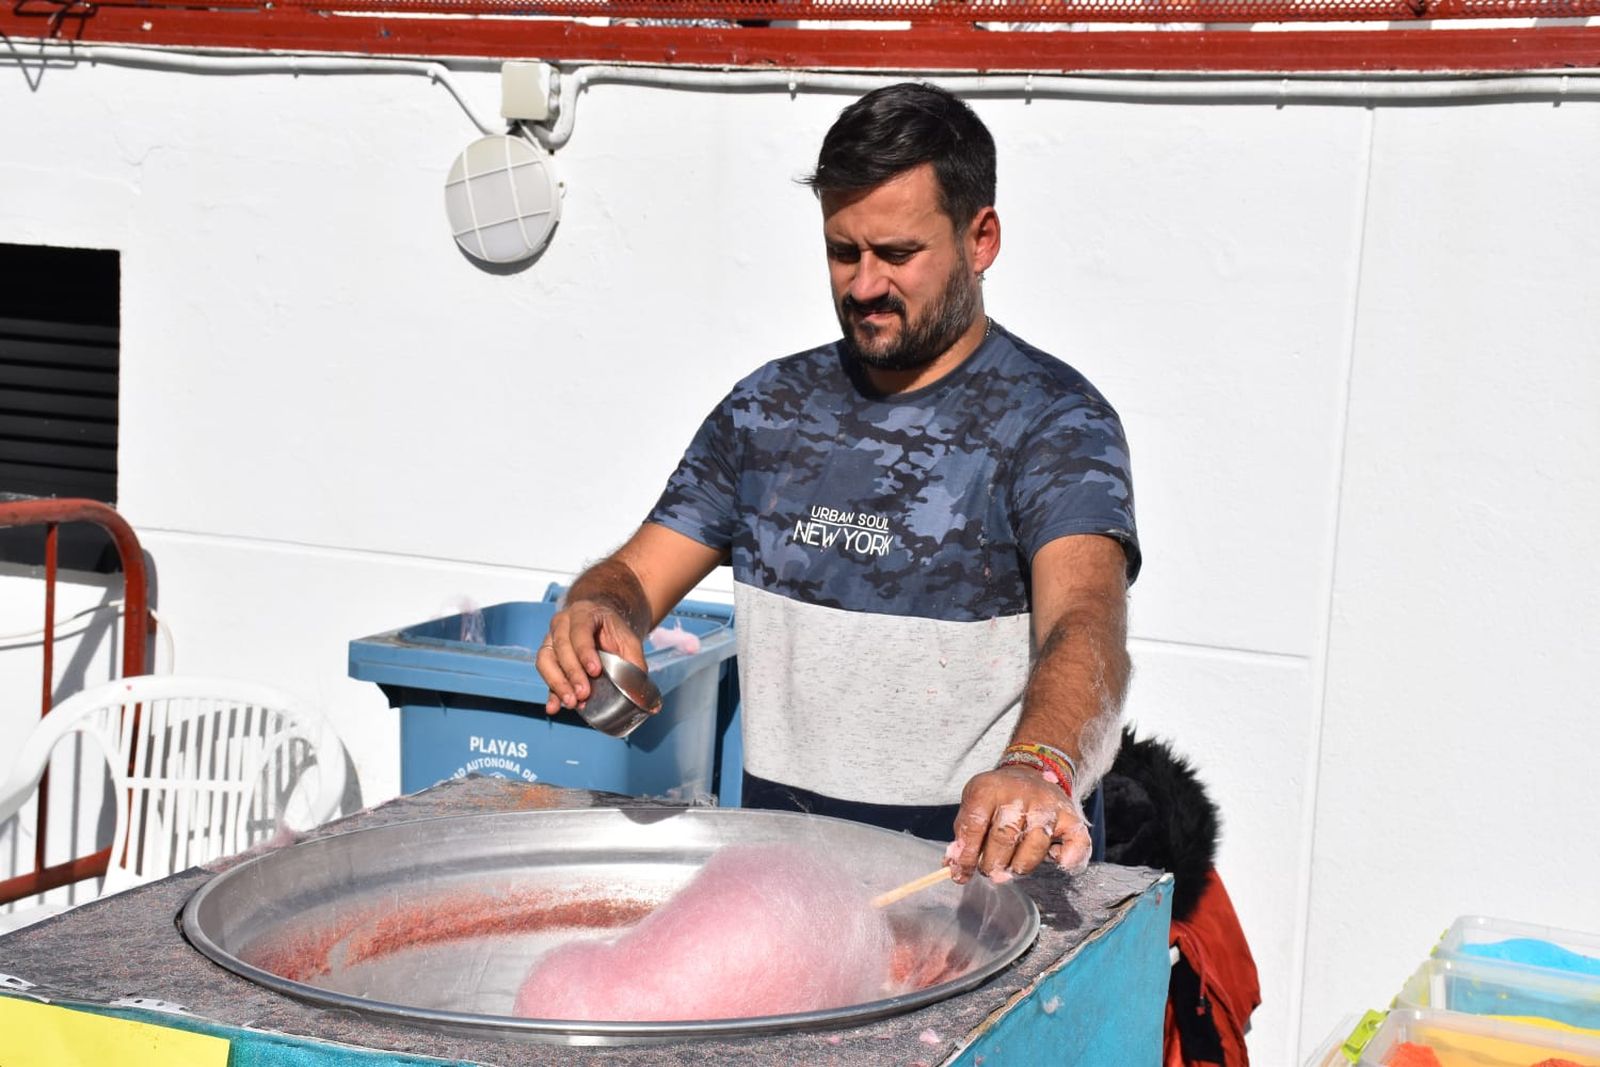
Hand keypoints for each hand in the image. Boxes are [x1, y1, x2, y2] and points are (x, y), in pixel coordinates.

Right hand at [536, 598, 646, 714]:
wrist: (600, 624)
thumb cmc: (613, 632)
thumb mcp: (628, 641)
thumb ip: (635, 662)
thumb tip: (647, 698)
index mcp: (583, 613)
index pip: (580, 631)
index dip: (585, 652)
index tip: (595, 671)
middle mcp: (562, 623)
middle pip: (561, 647)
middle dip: (572, 673)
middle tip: (583, 694)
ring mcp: (550, 639)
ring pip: (546, 660)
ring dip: (558, 683)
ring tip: (572, 702)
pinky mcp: (548, 657)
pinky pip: (545, 674)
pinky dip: (550, 692)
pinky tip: (554, 707)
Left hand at [946, 766, 1090, 884]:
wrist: (1032, 771)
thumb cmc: (998, 797)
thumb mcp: (974, 804)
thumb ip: (963, 835)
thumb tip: (954, 868)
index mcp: (989, 789)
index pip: (974, 826)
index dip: (966, 856)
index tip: (961, 875)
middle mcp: (1020, 794)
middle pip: (1003, 839)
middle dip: (992, 865)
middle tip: (990, 871)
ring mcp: (1048, 805)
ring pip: (1034, 848)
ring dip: (1020, 867)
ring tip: (1012, 867)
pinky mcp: (1072, 817)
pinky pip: (1076, 845)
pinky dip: (1068, 859)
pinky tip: (1055, 859)